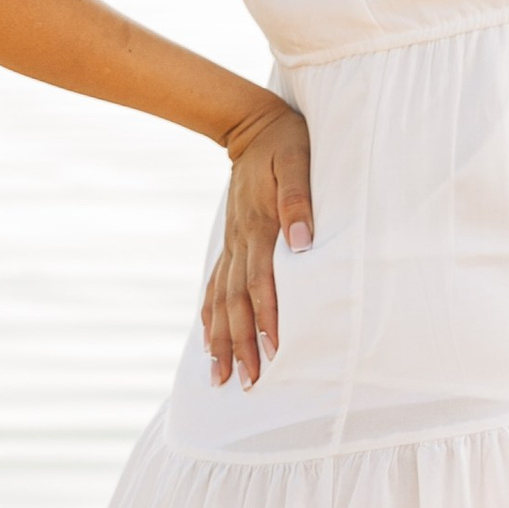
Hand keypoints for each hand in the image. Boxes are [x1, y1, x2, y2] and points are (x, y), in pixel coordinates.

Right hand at [204, 98, 314, 386]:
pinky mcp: (230, 242)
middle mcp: (242, 241)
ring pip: (222, 300)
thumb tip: (301, 244)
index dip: (268, 319)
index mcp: (260, 227)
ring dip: (221, 339)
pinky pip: (214, 285)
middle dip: (241, 345)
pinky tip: (207, 338)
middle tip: (246, 383)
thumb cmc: (285, 142)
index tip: (273, 353)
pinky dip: (210, 315)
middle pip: (238, 302)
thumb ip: (300, 201)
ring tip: (219, 376)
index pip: (263, 283)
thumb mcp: (299, 162)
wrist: (251, 124)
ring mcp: (232, 244)